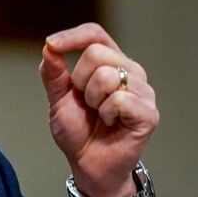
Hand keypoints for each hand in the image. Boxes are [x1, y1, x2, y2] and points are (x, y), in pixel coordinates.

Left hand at [39, 23, 158, 196]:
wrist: (86, 162)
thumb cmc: (77, 129)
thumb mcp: (57, 98)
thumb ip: (52, 73)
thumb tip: (49, 46)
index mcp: (109, 61)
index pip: (95, 34)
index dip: (73, 36)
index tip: (52, 44)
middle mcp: (129, 70)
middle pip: (96, 53)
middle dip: (79, 80)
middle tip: (85, 101)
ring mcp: (142, 90)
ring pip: (106, 75)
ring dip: (92, 99)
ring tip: (99, 113)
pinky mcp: (148, 112)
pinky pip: (119, 99)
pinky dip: (106, 113)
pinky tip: (111, 123)